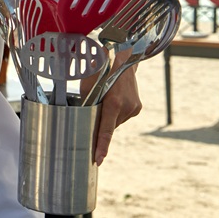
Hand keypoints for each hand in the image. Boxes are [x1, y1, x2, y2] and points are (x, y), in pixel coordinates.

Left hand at [86, 51, 141, 165]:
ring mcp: (134, 108)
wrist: (122, 57)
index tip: (98, 160)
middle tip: (95, 106)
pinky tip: (113, 98)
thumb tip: (80, 120)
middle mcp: (126, 108)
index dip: (101, 147)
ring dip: (108, 116)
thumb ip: (87, 104)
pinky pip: (121, 116)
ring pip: (115, 121)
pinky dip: (115, 112)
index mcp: (113, 103)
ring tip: (106, 97)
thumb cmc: (101, 69)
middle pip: (109, 126)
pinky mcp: (137, 107)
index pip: (105, 131)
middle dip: (100, 122)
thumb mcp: (88, 86)